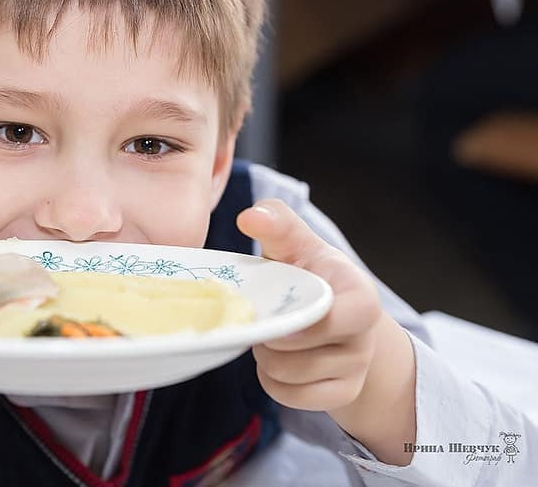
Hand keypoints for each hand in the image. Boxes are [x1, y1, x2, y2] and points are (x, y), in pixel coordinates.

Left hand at [236, 199, 415, 463]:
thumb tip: (250, 217)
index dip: (296, 323)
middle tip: (263, 318)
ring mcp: (357, 371)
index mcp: (362, 299)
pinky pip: (290, 398)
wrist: (335, 309)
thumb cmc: (310, 270)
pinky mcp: (342, 395)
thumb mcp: (296, 243)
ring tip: (269, 334)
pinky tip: (274, 358)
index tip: (274, 309)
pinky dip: (271, 381)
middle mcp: (365, 339)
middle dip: (268, 339)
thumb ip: (276, 223)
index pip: (335, 321)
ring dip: (265, 358)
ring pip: (289, 378)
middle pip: (299, 356)